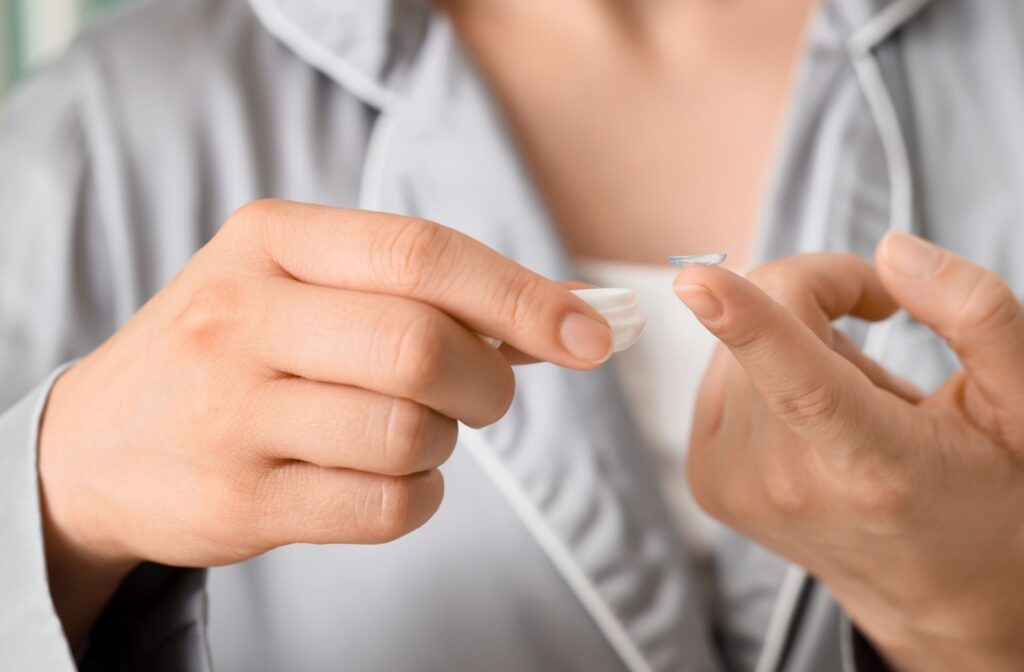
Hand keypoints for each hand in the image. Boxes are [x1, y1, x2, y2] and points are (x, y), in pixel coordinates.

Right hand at [39, 199, 613, 645]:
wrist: (98, 443)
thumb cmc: (232, 349)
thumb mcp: (298, 283)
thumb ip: (419, 288)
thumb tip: (565, 313)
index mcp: (270, 242)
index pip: (421, 254)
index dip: (522, 295)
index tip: (592, 333)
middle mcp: (240, 317)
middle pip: (422, 346)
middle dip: (487, 382)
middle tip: (485, 394)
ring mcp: (231, 413)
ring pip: (409, 433)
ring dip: (444, 442)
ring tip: (413, 431)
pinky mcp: (239, 501)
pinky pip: (385, 504)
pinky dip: (420, 496)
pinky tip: (392, 476)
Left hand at [674, 232, 1023, 671]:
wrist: (930, 588)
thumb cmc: (980, 487)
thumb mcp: (1020, 403)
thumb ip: (976, 313)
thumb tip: (890, 252)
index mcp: (874, 466)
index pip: (804, 387)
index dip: (749, 323)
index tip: (696, 279)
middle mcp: (790, 484)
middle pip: (771, 323)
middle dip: (823, 297)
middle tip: (877, 339)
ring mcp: (736, 486)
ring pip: (737, 338)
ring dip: (792, 339)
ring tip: (845, 399)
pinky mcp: (705, 478)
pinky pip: (720, 371)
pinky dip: (761, 368)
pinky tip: (805, 416)